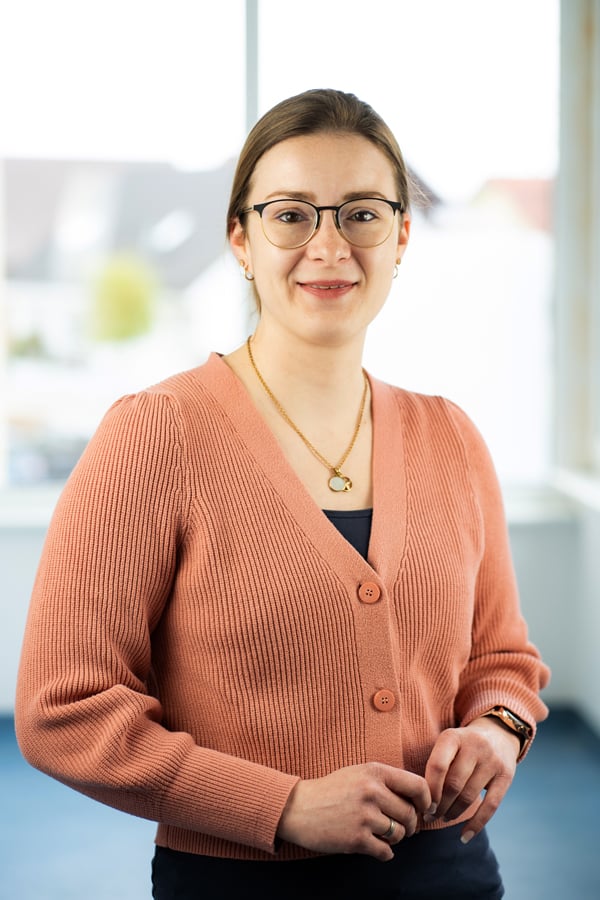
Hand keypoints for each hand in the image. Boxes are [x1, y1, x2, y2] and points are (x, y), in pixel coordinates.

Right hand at [277, 762, 431, 860]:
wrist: (298, 808)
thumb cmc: (331, 790)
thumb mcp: (358, 773)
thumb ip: (385, 781)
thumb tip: (418, 798)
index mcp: (374, 772)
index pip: (417, 785)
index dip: (426, 800)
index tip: (424, 809)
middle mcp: (371, 791)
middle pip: (410, 814)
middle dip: (410, 824)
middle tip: (402, 827)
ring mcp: (364, 816)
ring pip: (399, 834)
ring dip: (395, 838)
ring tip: (383, 834)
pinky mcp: (356, 839)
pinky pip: (386, 851)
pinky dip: (385, 852)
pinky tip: (376, 846)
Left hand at [424, 717, 519, 842]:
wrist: (498, 733)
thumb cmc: (463, 745)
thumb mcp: (448, 743)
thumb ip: (436, 764)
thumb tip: (418, 799)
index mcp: (453, 737)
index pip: (438, 766)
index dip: (430, 790)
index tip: (424, 806)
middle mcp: (474, 746)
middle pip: (453, 784)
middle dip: (439, 805)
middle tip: (430, 816)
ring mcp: (492, 761)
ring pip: (469, 796)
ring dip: (453, 813)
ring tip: (444, 818)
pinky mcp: (506, 776)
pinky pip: (490, 806)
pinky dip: (476, 824)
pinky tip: (464, 836)